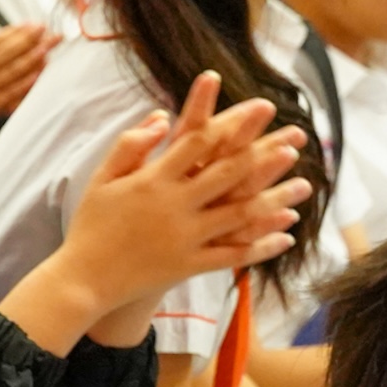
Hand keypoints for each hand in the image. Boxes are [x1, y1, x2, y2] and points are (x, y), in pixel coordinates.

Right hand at [0, 17, 51, 139]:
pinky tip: (37, 76)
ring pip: (15, 72)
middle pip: (11, 53)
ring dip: (35, 60)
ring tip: (49, 49)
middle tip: (49, 32)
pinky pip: (11, 94)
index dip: (17, 32)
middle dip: (33, 41)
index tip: (32, 24)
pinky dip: (25, 84)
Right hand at [54, 71, 311, 313]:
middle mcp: (173, 206)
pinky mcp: (189, 265)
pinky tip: (285, 234)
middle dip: (264, 155)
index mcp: (151, 179)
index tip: (259, 107)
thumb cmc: (90, 225)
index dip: (232, 121)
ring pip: (239, 215)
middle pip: (227, 174)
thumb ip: (130, 145)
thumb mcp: (101, 178)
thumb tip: (163, 116)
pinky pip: (232, 255)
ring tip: (304, 185)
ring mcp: (184, 237)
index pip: (198, 142)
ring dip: (275, 199)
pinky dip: (261, 246)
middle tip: (295, 140)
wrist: (83, 280)